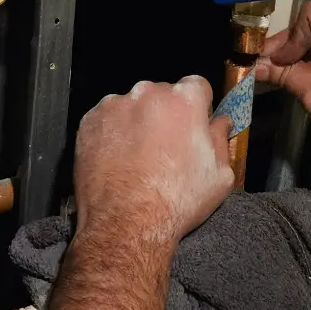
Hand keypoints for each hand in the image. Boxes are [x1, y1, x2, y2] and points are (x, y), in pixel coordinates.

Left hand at [72, 75, 233, 246]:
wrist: (126, 224)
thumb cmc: (177, 201)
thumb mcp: (220, 175)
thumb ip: (221, 139)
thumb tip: (221, 122)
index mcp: (184, 99)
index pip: (196, 85)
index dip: (197, 106)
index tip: (193, 126)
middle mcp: (148, 92)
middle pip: (162, 94)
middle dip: (166, 114)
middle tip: (165, 147)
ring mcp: (115, 105)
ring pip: (133, 106)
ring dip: (138, 122)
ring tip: (138, 157)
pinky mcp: (89, 121)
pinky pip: (107, 119)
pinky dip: (113, 133)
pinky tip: (118, 160)